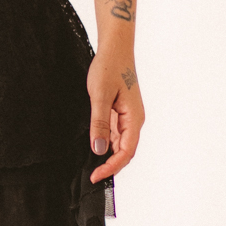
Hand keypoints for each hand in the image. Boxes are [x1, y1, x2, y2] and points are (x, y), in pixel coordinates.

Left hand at [87, 50, 143, 182]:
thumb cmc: (109, 68)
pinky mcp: (120, 114)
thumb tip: (98, 149)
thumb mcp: (100, 96)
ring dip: (108, 157)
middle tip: (92, 176)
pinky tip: (95, 148)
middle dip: (111, 166)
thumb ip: (99, 123)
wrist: (115, 50)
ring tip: (91, 167)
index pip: (126, 151)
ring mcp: (128, 118)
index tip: (96, 176)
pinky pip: (115, 135)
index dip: (111, 166)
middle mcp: (134, 121)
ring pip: (120, 145)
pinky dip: (106, 144)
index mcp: (134, 118)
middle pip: (125, 152)